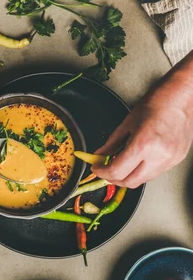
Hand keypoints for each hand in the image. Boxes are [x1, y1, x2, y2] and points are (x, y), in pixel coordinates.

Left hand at [93, 67, 192, 187]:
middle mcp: (158, 156)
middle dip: (114, 179)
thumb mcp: (127, 123)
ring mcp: (169, 160)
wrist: (182, 97)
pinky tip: (138, 160)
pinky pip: (154, 173)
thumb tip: (100, 155)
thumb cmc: (157, 103)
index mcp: (143, 145)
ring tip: (122, 164)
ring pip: (143, 180)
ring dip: (128, 176)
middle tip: (106, 170)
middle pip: (129, 182)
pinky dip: (142, 170)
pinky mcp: (176, 160)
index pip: (117, 171)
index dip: (102, 172)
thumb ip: (111, 143)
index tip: (97, 168)